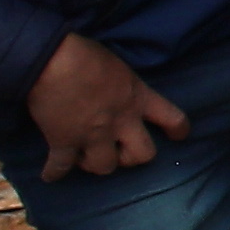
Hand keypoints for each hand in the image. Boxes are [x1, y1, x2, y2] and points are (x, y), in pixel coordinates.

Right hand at [26, 36, 183, 178]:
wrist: (52, 61)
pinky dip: (54, 172)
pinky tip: (51, 175)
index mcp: (138, 98)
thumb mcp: (118, 67)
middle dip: (132, 157)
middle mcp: (121, 121)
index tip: (178, 136)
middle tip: (118, 152)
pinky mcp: (64, 142)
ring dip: (95, 163)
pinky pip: (60, 167)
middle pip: (143, 154)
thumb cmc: (85, 54)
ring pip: (105, 166)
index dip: (178, 129)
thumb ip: (122, 85)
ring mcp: (94, 135)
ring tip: (85, 157)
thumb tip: (112, 89)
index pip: (172, 117)